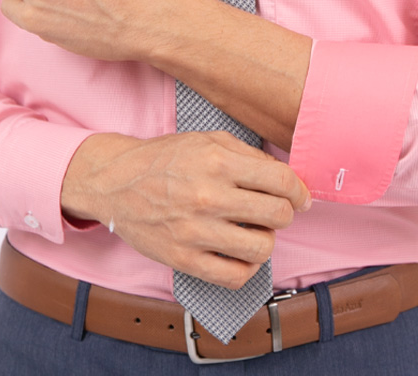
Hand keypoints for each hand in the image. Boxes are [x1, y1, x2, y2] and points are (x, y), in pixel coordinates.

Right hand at [62, 131, 311, 289]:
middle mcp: (209, 196)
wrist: (115, 182)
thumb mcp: (207, 140)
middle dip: (284, 214)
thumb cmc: (165, 159)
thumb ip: (248, 156)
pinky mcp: (183, 259)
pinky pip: (234, 276)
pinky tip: (240, 254)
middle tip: (275, 212)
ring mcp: (196, 231)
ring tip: (254, 231)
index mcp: (218, 162)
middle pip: (277, 215)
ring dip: (266, 240)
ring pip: (261, 248)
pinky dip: (246, 268)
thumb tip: (286, 179)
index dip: (300, 191)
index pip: (281, 181)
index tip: (301, 198)